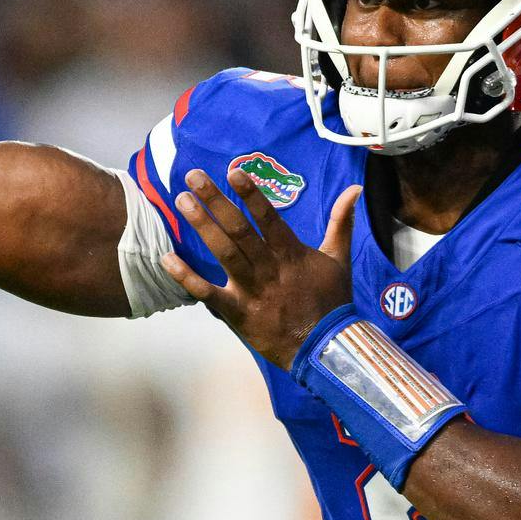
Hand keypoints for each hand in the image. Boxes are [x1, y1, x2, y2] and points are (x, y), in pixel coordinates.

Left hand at [163, 168, 360, 368]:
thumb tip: (354, 189)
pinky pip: (208, 294)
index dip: (251, 194)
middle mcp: (268, 268)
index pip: (268, 218)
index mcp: (291, 253)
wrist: (325, 347)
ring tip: (182, 201)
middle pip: (239, 230)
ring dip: (202, 226)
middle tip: (193, 176)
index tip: (233, 172)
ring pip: (224, 253)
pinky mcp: (237, 312)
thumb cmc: (331, 301)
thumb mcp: (338, 259)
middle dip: (216, 201)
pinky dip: (187, 278)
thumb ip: (341, 222)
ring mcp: (251, 290)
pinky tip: (166, 259)